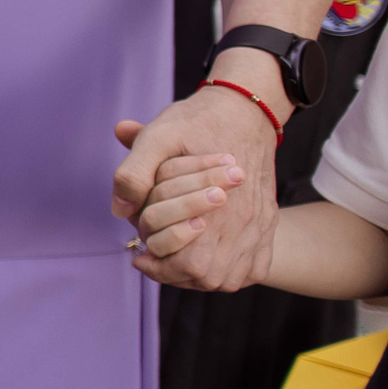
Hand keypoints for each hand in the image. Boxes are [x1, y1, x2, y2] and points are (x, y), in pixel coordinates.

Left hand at [112, 86, 279, 288]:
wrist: (243, 111)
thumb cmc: (196, 124)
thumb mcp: (157, 137)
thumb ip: (134, 172)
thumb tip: (119, 209)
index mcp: (219, 204)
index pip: (189, 264)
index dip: (159, 267)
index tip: (140, 258)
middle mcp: (246, 221)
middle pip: (209, 276)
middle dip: (176, 273)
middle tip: (153, 261)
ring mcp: (261, 225)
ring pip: (230, 277)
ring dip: (199, 275)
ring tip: (173, 260)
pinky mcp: (268, 224)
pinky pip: (252, 269)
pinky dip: (227, 270)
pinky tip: (203, 257)